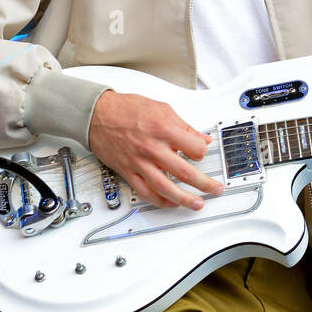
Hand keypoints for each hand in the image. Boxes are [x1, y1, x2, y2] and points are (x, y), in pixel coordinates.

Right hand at [87, 90, 223, 209]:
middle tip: (214, 188)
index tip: (203, 153)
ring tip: (197, 203)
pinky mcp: (129, 172)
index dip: (203, 152)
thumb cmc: (126, 109)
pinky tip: (170, 203)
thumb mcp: (161, 109)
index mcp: (164, 130)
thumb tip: (201, 138)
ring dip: (184, 199)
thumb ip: (184, 126)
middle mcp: (153, 148)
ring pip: (166, 188)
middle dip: (204, 183)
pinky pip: (146, 192)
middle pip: (184, 172)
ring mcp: (140, 163)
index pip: (195, 149)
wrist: (97, 115)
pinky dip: (160, 201)